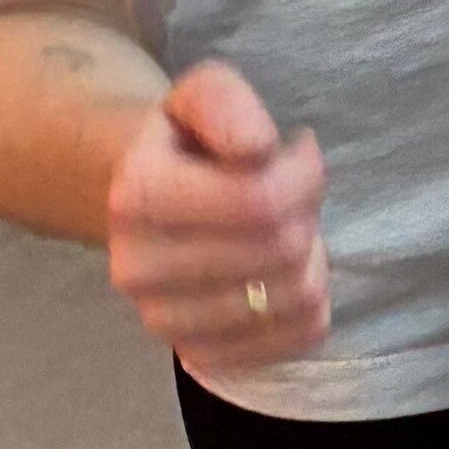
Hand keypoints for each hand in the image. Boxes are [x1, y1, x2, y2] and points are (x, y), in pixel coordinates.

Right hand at [105, 61, 330, 359]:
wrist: (143, 199)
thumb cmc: (186, 143)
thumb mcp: (202, 93)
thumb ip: (228, 104)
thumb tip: (256, 149)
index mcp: (136, 197)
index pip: (259, 201)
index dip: (304, 173)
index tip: (298, 150)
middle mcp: (139, 270)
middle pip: (281, 250)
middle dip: (307, 212)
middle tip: (293, 191)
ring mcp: (164, 322)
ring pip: (296, 297)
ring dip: (311, 256)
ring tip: (284, 230)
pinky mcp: (198, 356)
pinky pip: (298, 338)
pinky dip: (312, 301)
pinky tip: (282, 272)